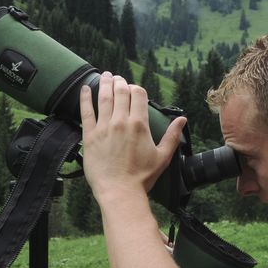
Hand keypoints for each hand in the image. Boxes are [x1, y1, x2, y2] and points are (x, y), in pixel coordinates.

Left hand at [80, 72, 185, 201]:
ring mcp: (103, 127)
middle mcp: (121, 122)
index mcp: (139, 124)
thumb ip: (173, 136)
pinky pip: (86, 112)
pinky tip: (84, 88)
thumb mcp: (163, 157)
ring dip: (104, 84)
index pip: (138, 95)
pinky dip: (85, 98)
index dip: (136, 88)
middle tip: (118, 79)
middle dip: (120, 82)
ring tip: (105, 76)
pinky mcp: (89, 136)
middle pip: (120, 92)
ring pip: (103, 98)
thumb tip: (182, 119)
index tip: (134, 90)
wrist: (119, 191)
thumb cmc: (142, 177)